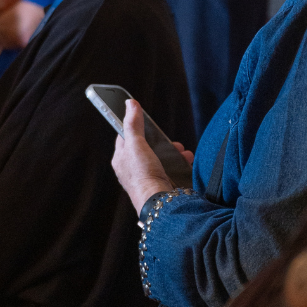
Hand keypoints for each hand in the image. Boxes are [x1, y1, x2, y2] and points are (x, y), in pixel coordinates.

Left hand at [111, 100, 176, 214]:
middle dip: (161, 142)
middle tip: (171, 140)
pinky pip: (170, 169)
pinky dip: (179, 163)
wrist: (159, 202)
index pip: (125, 138)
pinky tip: (186, 160)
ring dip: (173, 152)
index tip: (145, 122)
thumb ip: (133, 123)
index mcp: (121, 160)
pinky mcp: (159, 184)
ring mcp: (146, 178)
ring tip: (181, 150)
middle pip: (146, 148)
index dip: (134, 127)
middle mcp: (131, 170)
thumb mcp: (136, 143)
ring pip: (160, 159)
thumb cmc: (143, 174)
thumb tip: (130, 104)